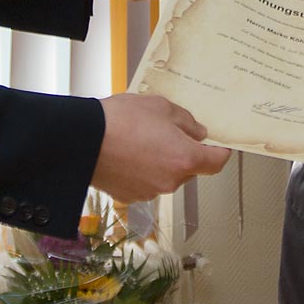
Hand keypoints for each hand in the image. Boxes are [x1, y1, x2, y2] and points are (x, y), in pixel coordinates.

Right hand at [92, 93, 232, 202]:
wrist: (83, 140)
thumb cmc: (122, 120)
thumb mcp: (161, 107)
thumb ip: (186, 121)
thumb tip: (197, 133)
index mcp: (184, 158)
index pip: (216, 163)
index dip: (220, 153)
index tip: (219, 146)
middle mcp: (171, 181)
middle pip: (190, 169)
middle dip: (184, 153)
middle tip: (168, 132)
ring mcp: (150, 191)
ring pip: (167, 176)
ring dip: (162, 162)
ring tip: (142, 139)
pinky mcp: (130, 196)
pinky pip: (146, 182)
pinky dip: (143, 171)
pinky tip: (129, 153)